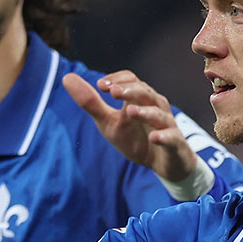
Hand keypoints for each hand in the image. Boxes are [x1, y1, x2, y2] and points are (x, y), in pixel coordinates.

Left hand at [62, 71, 199, 184]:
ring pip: (159, 113)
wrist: (162, 164)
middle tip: (112, 92)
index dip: (117, 80)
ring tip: (130, 111)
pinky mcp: (175, 144)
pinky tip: (154, 137)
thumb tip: (66, 77)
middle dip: (129, 91)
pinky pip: (172, 138)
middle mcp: (155, 107)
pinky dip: (164, 137)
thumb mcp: (108, 122)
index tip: (101, 86)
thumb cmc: (136, 138)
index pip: (131, 80)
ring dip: (145, 111)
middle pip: (145, 92)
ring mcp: (167, 125)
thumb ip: (90, 102)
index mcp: (140, 98)